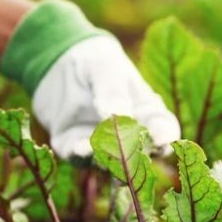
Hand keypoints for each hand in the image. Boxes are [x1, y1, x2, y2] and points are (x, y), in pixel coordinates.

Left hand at [0, 0, 179, 158]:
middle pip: (140, 153)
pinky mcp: (75, 147)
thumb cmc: (93, 60)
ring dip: (105, 159)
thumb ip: (113, 91)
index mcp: (146, 111)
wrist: (56, 64)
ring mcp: (102, 144)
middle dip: (135, 155)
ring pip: (109, 161)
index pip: (163, 129)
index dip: (166, 137)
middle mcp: (128, 134)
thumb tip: (118, 117)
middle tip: (128, 149)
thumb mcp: (105, 65)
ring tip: (96, 147)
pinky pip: (80, 159)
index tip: (160, 140)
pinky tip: (78, 149)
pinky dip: (80, 156)